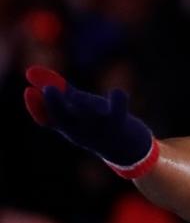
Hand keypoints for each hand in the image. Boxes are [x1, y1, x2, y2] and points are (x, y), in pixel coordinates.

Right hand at [24, 66, 158, 177]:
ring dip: (82, 105)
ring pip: (90, 116)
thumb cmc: (99, 126)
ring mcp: (101, 129)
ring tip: (76, 95)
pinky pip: (119, 112)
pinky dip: (118, 101)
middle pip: (65, 119)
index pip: (47, 120)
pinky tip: (116, 92)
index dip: (36, 107)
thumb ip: (64, 93)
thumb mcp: (79, 112)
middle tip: (48, 89)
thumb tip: (36, 73)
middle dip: (55, 105)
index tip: (28, 91)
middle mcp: (83, 130)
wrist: (128, 149)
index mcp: (69, 127)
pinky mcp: (121, 123)